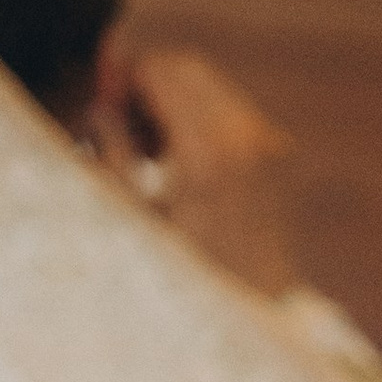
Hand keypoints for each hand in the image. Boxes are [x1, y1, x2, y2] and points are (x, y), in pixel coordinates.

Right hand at [93, 45, 301, 297]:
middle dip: (151, 85)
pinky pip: (234, 113)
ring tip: (152, 153)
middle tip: (127, 128)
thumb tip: (100, 102)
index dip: (125, 80)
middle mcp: (245, 137)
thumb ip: (113, 145)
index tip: (106, 109)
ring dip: (177, 102)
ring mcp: (269, 144)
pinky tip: (185, 164)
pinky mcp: (280, 156)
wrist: (253, 313)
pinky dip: (205, 121)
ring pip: (212, 87)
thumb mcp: (134, 214)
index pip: (160, 69)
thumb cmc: (185, 274)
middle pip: (187, 68)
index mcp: (207, 149)